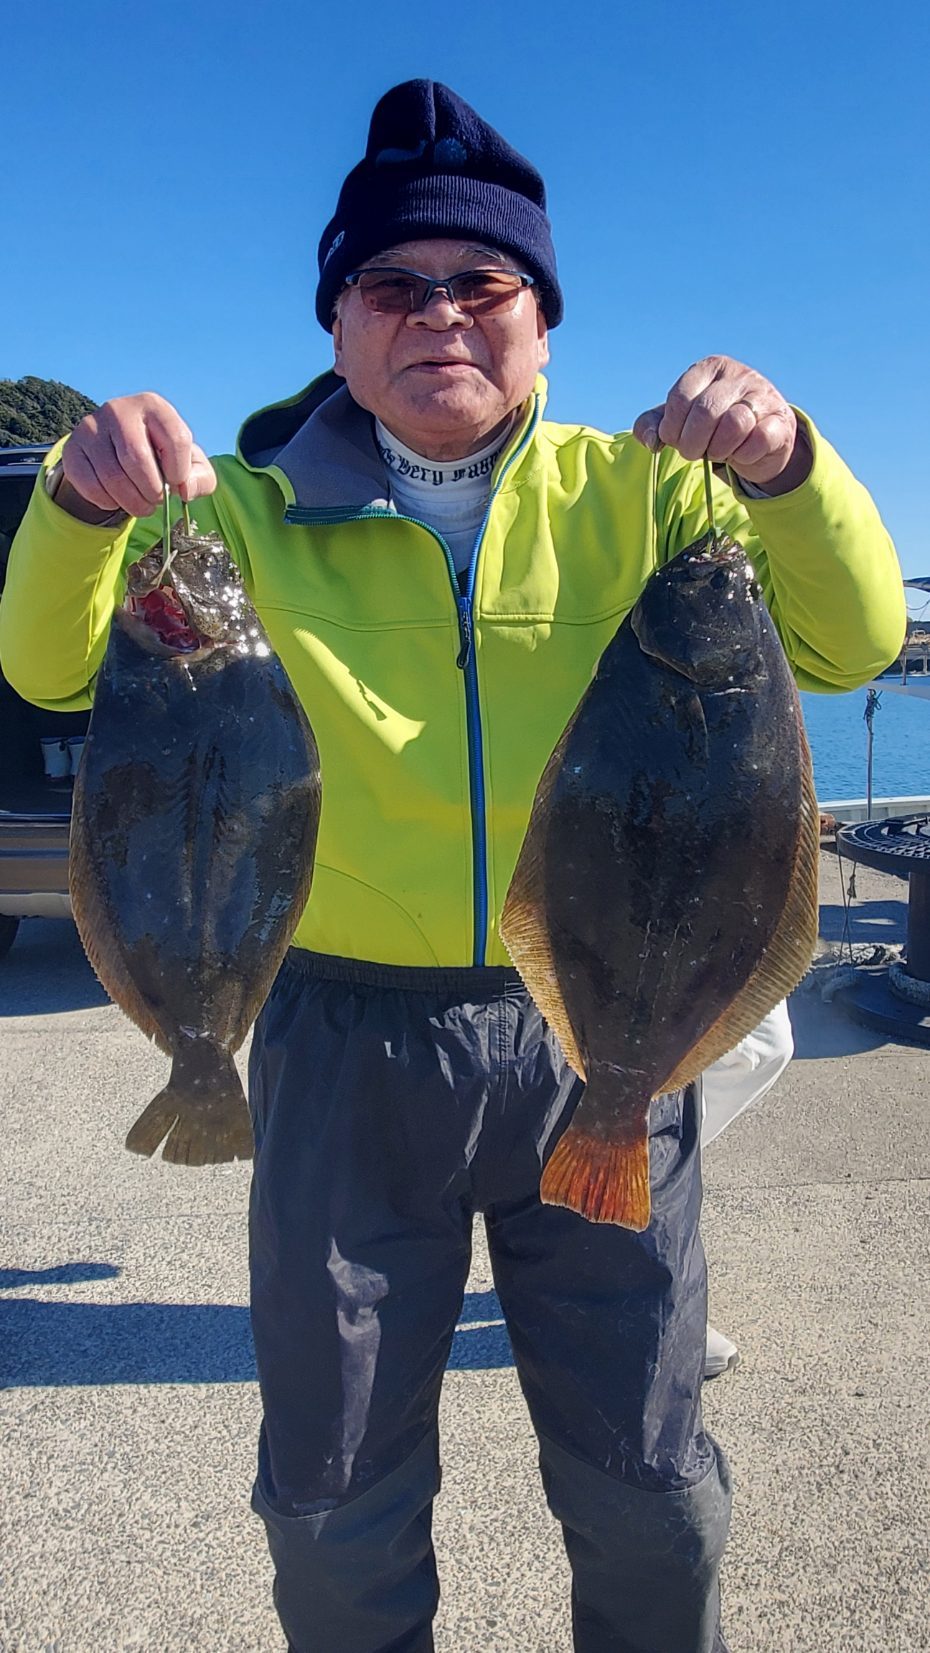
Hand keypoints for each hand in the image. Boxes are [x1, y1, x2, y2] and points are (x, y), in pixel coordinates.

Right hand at [62, 393, 216, 517]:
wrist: (121, 453)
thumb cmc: (163, 458)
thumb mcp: (191, 466)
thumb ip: (201, 479)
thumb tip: (184, 489)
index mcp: (154, 406)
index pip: (176, 440)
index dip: (179, 472)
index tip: (176, 483)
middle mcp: (119, 410)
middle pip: (137, 460)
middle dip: (153, 492)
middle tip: (156, 501)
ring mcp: (91, 427)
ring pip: (112, 477)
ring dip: (132, 502)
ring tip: (141, 504)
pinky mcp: (73, 448)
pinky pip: (90, 485)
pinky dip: (108, 502)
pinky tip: (117, 499)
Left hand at [633, 356, 809, 492]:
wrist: (759, 438)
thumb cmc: (712, 427)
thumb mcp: (678, 421)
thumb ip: (652, 426)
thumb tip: (652, 441)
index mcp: (710, 368)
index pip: (680, 398)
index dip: (672, 428)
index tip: (676, 440)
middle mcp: (738, 375)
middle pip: (705, 412)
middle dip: (692, 443)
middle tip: (695, 451)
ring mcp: (763, 395)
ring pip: (734, 425)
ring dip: (718, 450)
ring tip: (718, 452)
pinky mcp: (781, 420)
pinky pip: (758, 441)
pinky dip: (743, 456)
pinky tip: (740, 454)